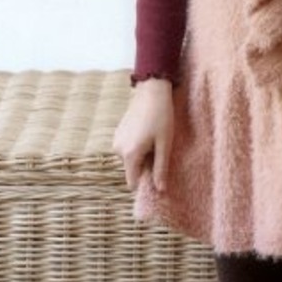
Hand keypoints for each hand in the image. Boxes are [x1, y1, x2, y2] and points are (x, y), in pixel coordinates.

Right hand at [112, 77, 174, 192]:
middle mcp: (118, 150)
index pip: (133, 182)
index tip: (158, 179)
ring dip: (142, 156)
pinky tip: (148, 134)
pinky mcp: (118, 133)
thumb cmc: (161, 117)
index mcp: (130, 154)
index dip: (145, 184)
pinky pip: (128, 148)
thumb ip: (160, 168)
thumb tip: (160, 190)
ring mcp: (116, 140)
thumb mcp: (165, 145)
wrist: (151, 91)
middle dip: (145, 166)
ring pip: (131, 159)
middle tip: (159, 152)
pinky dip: (137, 147)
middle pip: (132, 170)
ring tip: (155, 141)